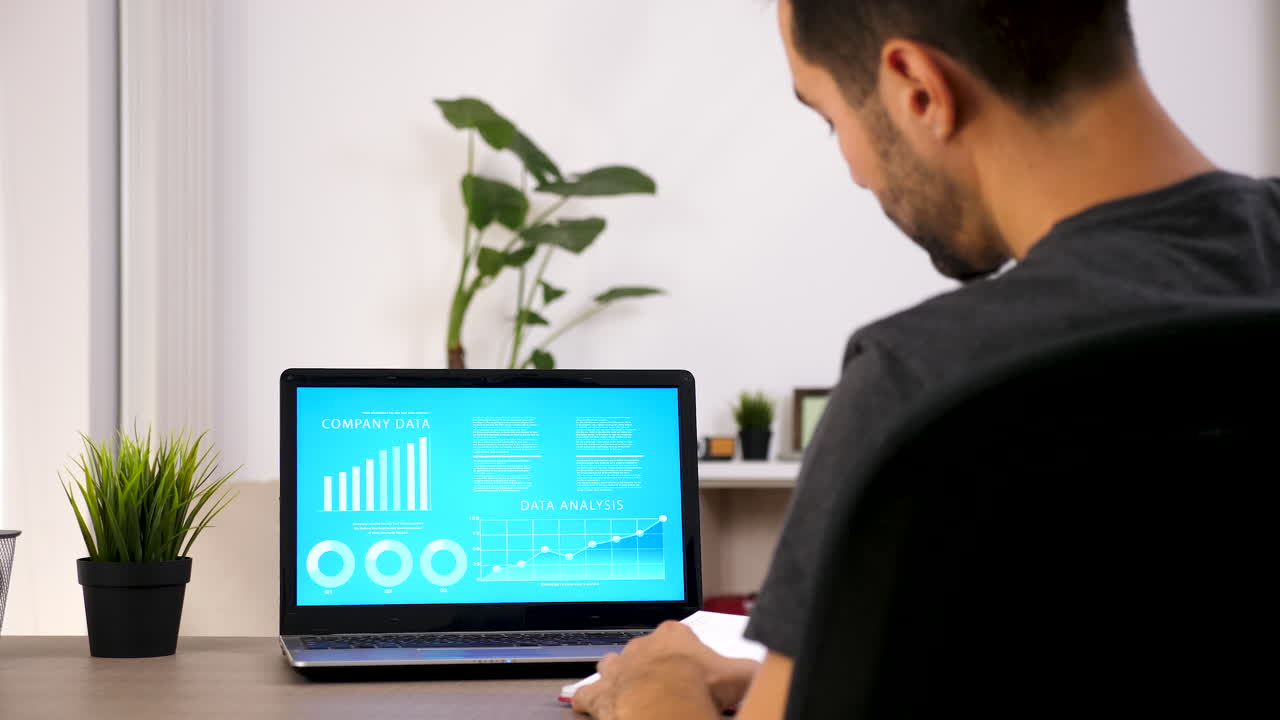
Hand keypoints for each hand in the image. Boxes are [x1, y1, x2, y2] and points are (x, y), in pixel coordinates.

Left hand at [572, 621, 760, 717]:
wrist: (663, 705)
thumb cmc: (696, 686)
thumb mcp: (738, 674)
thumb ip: (751, 667)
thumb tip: (766, 668)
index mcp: (674, 635)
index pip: (678, 635)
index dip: (685, 650)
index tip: (690, 665)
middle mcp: (643, 646)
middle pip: (645, 650)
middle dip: (651, 664)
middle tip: (664, 684)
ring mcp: (619, 668)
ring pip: (612, 665)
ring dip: (618, 676)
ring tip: (628, 689)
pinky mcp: (601, 692)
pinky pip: (588, 693)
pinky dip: (589, 699)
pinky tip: (590, 704)